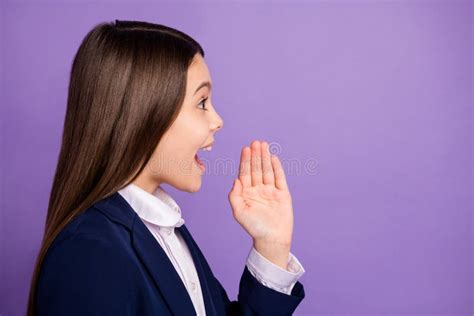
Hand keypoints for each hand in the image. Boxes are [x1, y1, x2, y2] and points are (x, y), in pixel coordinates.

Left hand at [228, 140, 293, 268]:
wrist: (272, 239)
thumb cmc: (254, 228)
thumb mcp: (239, 212)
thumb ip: (234, 196)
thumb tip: (236, 180)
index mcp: (247, 193)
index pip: (245, 173)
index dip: (245, 160)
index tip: (246, 148)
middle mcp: (258, 190)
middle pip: (256, 168)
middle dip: (256, 155)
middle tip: (256, 142)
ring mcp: (271, 191)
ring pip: (267, 170)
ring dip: (265, 158)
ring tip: (264, 145)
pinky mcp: (283, 194)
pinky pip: (280, 178)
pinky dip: (277, 168)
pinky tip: (274, 158)